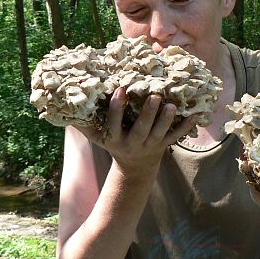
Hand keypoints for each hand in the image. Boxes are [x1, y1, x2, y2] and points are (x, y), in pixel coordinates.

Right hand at [75, 87, 197, 176]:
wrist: (135, 168)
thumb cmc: (114, 144)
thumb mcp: (98, 138)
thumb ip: (84, 124)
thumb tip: (63, 108)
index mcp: (116, 138)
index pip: (114, 122)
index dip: (117, 108)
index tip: (120, 90)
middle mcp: (133, 143)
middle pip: (142, 128)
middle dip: (148, 113)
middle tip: (154, 95)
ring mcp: (151, 145)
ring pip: (160, 133)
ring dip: (166, 119)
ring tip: (172, 104)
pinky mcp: (164, 145)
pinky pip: (176, 136)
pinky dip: (186, 126)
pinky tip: (196, 115)